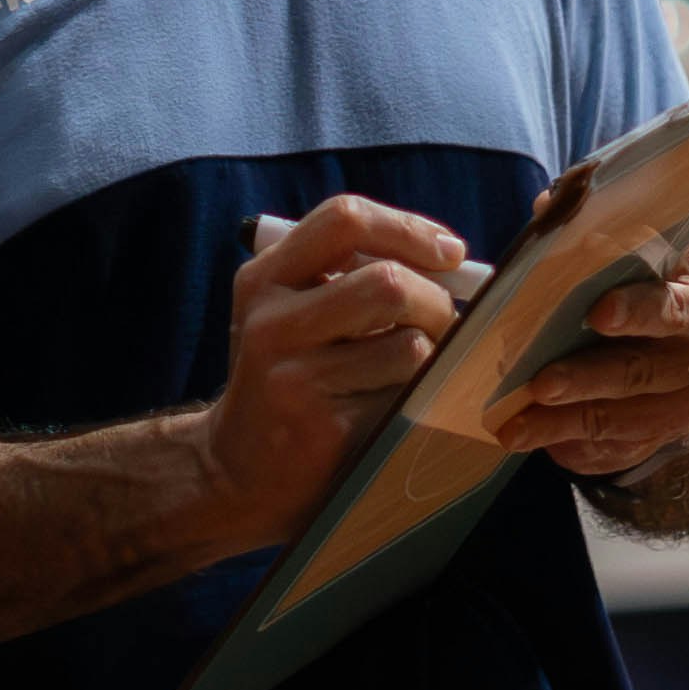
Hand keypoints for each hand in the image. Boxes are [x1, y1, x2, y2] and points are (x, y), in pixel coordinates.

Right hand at [191, 198, 477, 543]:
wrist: (237, 470)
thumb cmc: (289, 378)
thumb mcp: (294, 314)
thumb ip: (352, 275)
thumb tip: (451, 259)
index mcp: (264, 278)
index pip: (344, 219)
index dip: (408, 229)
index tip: (451, 253)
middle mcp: (270, 321)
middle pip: (388, 283)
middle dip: (436, 301)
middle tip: (445, 322)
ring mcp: (292, 376)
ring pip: (409, 345)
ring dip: (432, 357)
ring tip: (413, 370)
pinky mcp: (322, 427)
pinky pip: (405, 397)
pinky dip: (420, 396)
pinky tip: (396, 404)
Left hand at [483, 203, 688, 485]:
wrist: (677, 350)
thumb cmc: (640, 290)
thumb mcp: (631, 259)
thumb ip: (594, 234)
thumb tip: (548, 206)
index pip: (676, 308)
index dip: (639, 311)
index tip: (598, 312)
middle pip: (643, 371)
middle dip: (587, 378)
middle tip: (541, 383)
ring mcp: (682, 404)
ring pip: (622, 418)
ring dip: (565, 421)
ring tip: (517, 426)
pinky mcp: (656, 439)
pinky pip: (611, 449)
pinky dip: (566, 445)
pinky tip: (528, 439)